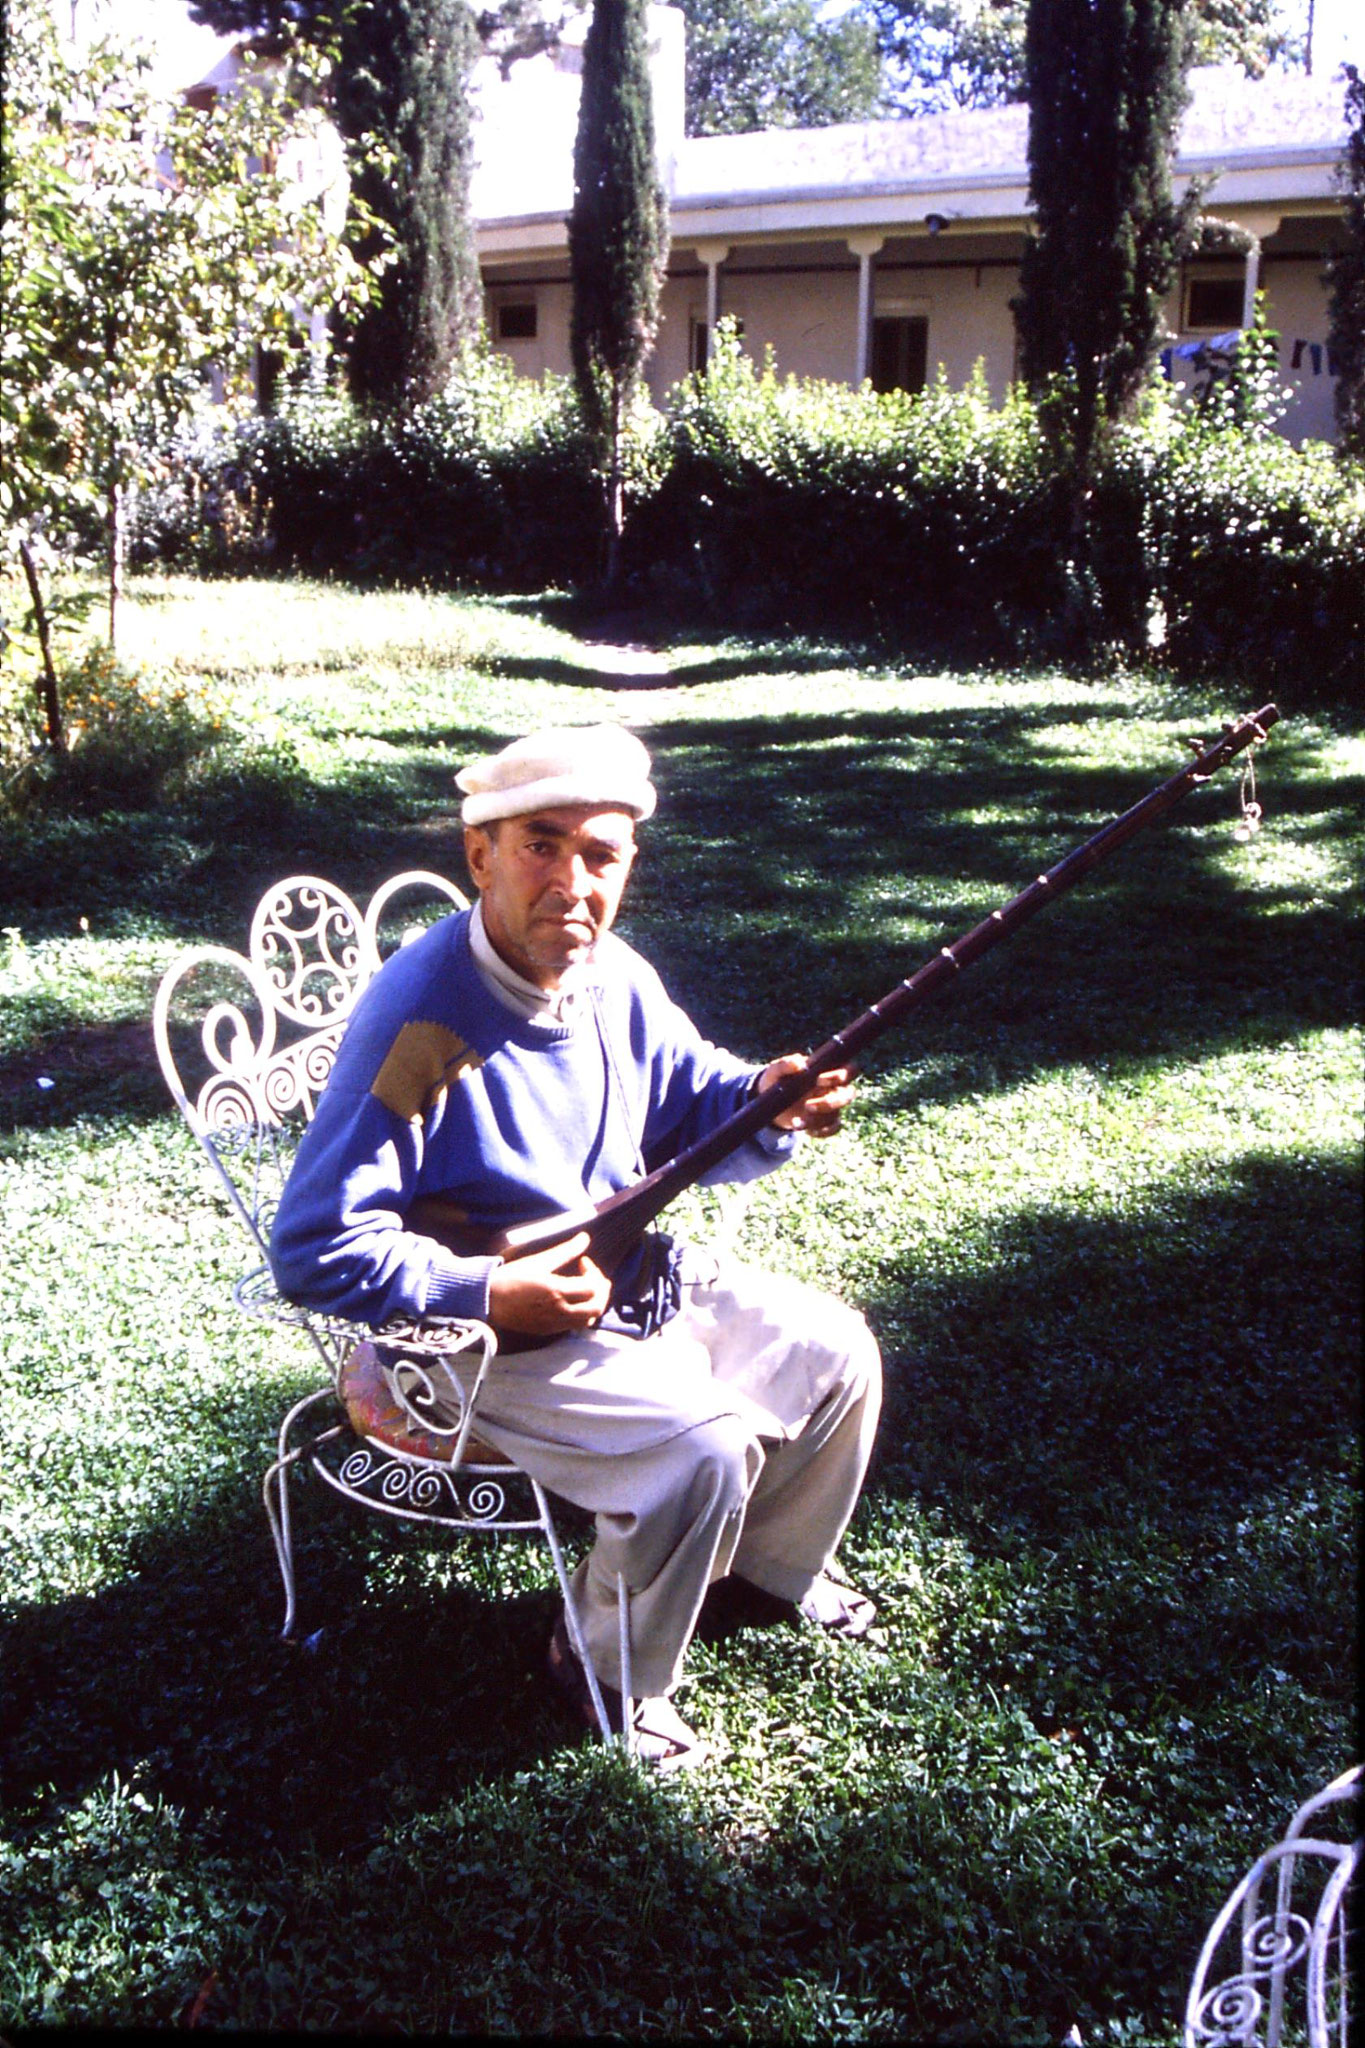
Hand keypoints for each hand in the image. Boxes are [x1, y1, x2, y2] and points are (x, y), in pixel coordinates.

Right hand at [487, 1230, 611, 1337]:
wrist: (488, 1300)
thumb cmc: (510, 1277)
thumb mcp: (538, 1261)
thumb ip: (565, 1251)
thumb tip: (585, 1237)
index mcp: (556, 1291)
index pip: (592, 1287)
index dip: (594, 1273)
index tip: (583, 1262)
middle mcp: (559, 1311)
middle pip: (596, 1307)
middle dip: (601, 1291)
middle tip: (594, 1278)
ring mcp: (554, 1324)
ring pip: (588, 1320)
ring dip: (594, 1304)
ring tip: (587, 1290)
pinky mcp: (547, 1331)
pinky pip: (574, 1327)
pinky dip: (582, 1315)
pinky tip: (574, 1302)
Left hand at [760, 1056, 855, 1138]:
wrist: (769, 1102)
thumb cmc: (776, 1079)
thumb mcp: (775, 1070)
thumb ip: (785, 1064)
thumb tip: (799, 1064)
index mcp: (826, 1070)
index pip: (848, 1068)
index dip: (840, 1075)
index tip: (818, 1080)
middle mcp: (833, 1087)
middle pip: (849, 1094)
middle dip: (830, 1102)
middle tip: (807, 1105)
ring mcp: (832, 1104)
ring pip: (837, 1113)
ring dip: (818, 1120)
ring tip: (795, 1122)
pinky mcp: (827, 1120)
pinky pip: (834, 1127)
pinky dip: (820, 1131)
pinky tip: (804, 1128)